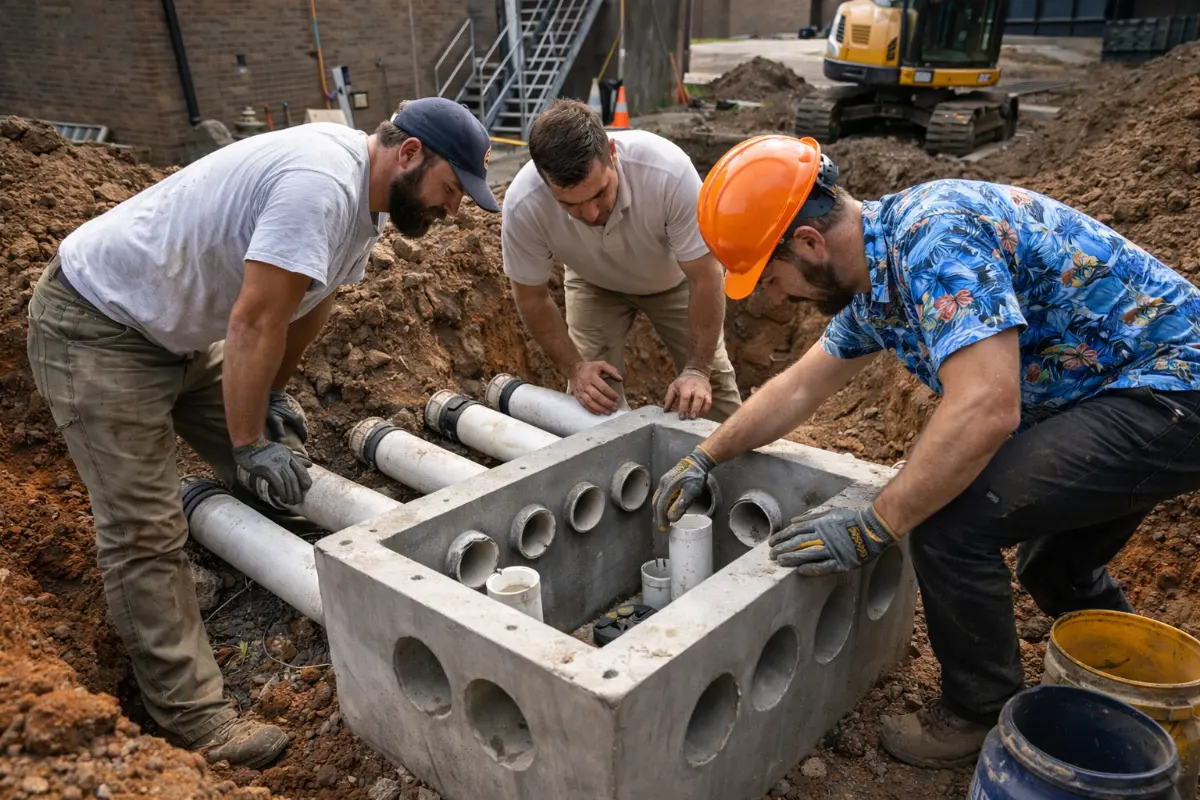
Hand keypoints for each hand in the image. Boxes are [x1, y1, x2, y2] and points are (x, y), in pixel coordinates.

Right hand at [233, 436, 312, 505]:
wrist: (249, 445)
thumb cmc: (265, 450)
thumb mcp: (283, 451)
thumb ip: (295, 459)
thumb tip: (310, 464)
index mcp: (289, 455)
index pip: (301, 469)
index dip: (305, 479)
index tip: (306, 488)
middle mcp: (285, 459)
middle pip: (295, 478)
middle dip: (297, 491)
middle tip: (298, 500)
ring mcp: (277, 464)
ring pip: (288, 482)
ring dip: (290, 494)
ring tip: (291, 502)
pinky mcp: (268, 469)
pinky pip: (278, 483)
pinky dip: (282, 492)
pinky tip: (282, 498)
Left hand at [266, 389, 307, 443]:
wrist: (274, 392)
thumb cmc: (273, 407)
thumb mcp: (275, 420)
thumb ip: (279, 431)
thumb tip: (282, 443)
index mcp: (298, 421)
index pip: (304, 434)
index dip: (301, 441)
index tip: (298, 446)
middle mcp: (302, 416)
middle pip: (304, 429)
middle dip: (301, 435)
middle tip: (295, 441)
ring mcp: (300, 410)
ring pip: (303, 423)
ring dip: (300, 428)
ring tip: (293, 433)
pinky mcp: (297, 406)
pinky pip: (300, 417)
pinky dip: (298, 422)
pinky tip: (291, 423)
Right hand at [571, 360, 622, 414]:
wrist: (574, 369)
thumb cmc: (590, 368)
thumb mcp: (601, 364)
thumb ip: (611, 370)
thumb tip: (620, 379)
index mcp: (592, 376)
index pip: (603, 387)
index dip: (611, 394)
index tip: (618, 399)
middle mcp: (585, 384)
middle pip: (597, 396)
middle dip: (607, 403)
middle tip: (615, 408)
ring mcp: (581, 391)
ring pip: (590, 402)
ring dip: (600, 409)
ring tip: (608, 412)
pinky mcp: (578, 396)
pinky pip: (584, 405)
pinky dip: (591, 410)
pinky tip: (599, 413)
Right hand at [651, 446, 715, 530]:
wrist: (698, 461)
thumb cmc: (695, 477)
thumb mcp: (691, 492)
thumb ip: (681, 505)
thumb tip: (671, 518)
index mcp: (667, 487)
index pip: (660, 507)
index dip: (661, 519)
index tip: (663, 529)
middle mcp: (662, 484)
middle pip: (656, 503)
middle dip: (658, 516)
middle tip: (662, 526)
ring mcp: (664, 481)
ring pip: (658, 498)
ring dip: (659, 510)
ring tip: (663, 519)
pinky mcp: (668, 479)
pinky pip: (662, 494)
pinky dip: (663, 503)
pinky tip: (667, 506)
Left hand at [663, 368, 711, 419]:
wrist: (696, 373)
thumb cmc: (683, 382)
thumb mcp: (674, 386)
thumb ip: (669, 397)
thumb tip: (666, 410)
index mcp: (686, 385)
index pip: (685, 397)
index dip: (683, 407)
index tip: (681, 416)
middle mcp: (696, 388)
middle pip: (697, 399)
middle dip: (694, 410)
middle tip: (690, 418)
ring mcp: (703, 391)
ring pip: (706, 401)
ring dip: (701, 410)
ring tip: (695, 417)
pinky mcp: (708, 394)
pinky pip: (709, 403)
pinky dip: (705, 410)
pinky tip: (700, 415)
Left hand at [768, 505, 897, 575]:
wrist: (873, 529)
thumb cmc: (851, 519)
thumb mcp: (830, 512)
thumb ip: (810, 517)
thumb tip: (792, 520)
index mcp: (820, 524)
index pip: (796, 531)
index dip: (782, 537)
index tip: (772, 542)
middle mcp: (824, 536)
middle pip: (799, 543)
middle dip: (783, 549)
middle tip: (771, 555)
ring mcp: (832, 550)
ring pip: (808, 555)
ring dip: (792, 559)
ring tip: (780, 562)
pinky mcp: (841, 562)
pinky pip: (824, 567)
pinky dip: (812, 569)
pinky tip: (800, 571)